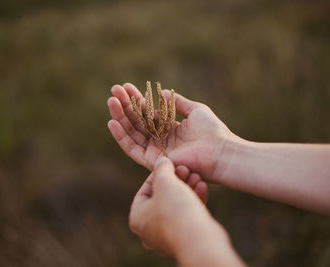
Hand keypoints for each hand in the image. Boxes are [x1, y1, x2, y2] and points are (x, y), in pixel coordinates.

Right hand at [107, 83, 238, 182]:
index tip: (126, 86)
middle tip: (114, 90)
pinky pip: (132, 149)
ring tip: (111, 101)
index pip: (148, 113)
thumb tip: (161, 92)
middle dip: (125, 106)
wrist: (218, 152)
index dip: (136, 100)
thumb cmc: (212, 131)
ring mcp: (155, 151)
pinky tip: (112, 122)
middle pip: (137, 121)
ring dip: (120, 117)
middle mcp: (160, 140)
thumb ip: (177, 102)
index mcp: (170, 128)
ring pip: (132, 133)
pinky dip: (121, 136)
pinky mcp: (152, 161)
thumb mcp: (195, 110)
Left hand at [130, 157, 244, 265]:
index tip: (170, 164)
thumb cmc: (176, 210)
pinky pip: (188, 215)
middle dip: (176, 180)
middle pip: (162, 197)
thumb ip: (162, 169)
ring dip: (187, 188)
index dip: (158, 174)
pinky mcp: (186, 237)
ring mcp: (168, 235)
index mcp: (138, 217)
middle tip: (185, 169)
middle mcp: (150, 229)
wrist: (199, 240)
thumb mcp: (165, 183)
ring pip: (176, 205)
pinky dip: (194, 200)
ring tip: (197, 175)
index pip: (145, 190)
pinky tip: (203, 186)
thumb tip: (161, 160)